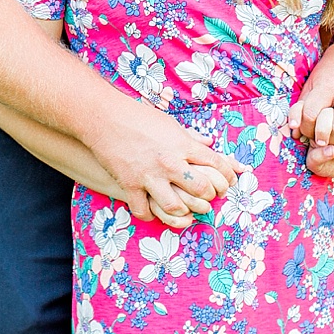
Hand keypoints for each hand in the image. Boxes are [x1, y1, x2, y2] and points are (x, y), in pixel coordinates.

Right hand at [86, 102, 240, 223]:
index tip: (229, 182)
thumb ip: (191, 136)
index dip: (228, 175)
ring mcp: (149, 176)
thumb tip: (210, 141)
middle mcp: (169, 162)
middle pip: (201, 188)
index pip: (217, 163)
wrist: (104, 118)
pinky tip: (154, 210)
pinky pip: (144, 211)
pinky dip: (151, 215)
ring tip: (186, 209)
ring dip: (184, 212)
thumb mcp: (170, 124)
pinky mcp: (130, 185)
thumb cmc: (139, 118)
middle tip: (208, 197)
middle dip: (209, 196)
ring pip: (176, 207)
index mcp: (182, 144)